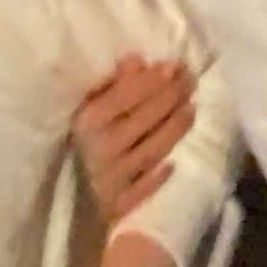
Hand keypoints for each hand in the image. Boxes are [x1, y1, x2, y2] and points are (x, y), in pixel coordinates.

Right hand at [67, 53, 194, 219]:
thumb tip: (138, 61)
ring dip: (175, 128)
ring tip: (192, 108)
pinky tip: (173, 162)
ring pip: (150, 150)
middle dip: (171, 97)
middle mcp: (99, 148)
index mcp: (87, 121)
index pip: (125, 95)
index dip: (153, 79)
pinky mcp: (118, 205)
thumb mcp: (90, 110)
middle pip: (144, 119)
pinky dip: (159, 176)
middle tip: (191, 81)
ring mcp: (109, 178)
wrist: (74, 200)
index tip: (175, 66)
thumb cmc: (86, 142)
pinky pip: (143, 188)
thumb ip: (113, 85)